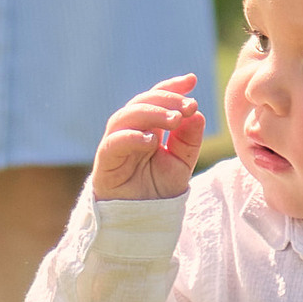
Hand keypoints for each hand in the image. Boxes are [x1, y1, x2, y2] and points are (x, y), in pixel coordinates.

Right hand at [93, 75, 205, 201]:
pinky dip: (131, 137)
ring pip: (126, 116)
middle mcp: (129, 131)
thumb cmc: (158, 190)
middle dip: (166, 100)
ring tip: (175, 120)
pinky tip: (151, 140)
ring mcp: (115, 144)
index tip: (192, 80)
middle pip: (142, 102)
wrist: (143, 221)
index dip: (172, 87)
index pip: (156, 98)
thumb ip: (189, 140)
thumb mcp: (182, 163)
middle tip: (188, 107)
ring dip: (151, 113)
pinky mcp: (105, 162)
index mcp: (148, 127)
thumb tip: (197, 113)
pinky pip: (113, 143)